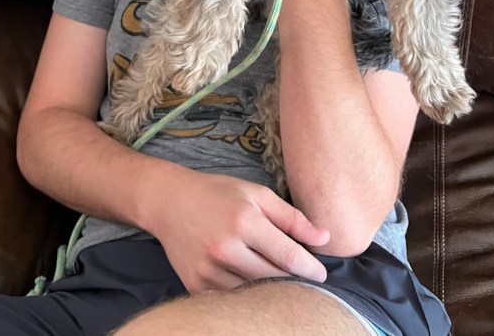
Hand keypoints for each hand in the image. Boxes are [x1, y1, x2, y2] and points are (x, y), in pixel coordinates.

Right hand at [144, 169, 329, 292]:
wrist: (169, 202)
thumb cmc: (218, 194)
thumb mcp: (256, 194)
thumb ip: (291, 217)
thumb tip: (324, 238)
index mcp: (243, 221)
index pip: (287, 256)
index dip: (310, 268)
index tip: (322, 273)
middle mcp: (225, 248)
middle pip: (273, 278)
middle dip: (292, 278)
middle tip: (302, 275)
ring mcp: (208, 270)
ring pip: (253, 292)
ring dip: (269, 288)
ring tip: (276, 276)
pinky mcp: (196, 285)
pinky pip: (231, 299)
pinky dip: (245, 293)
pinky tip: (251, 280)